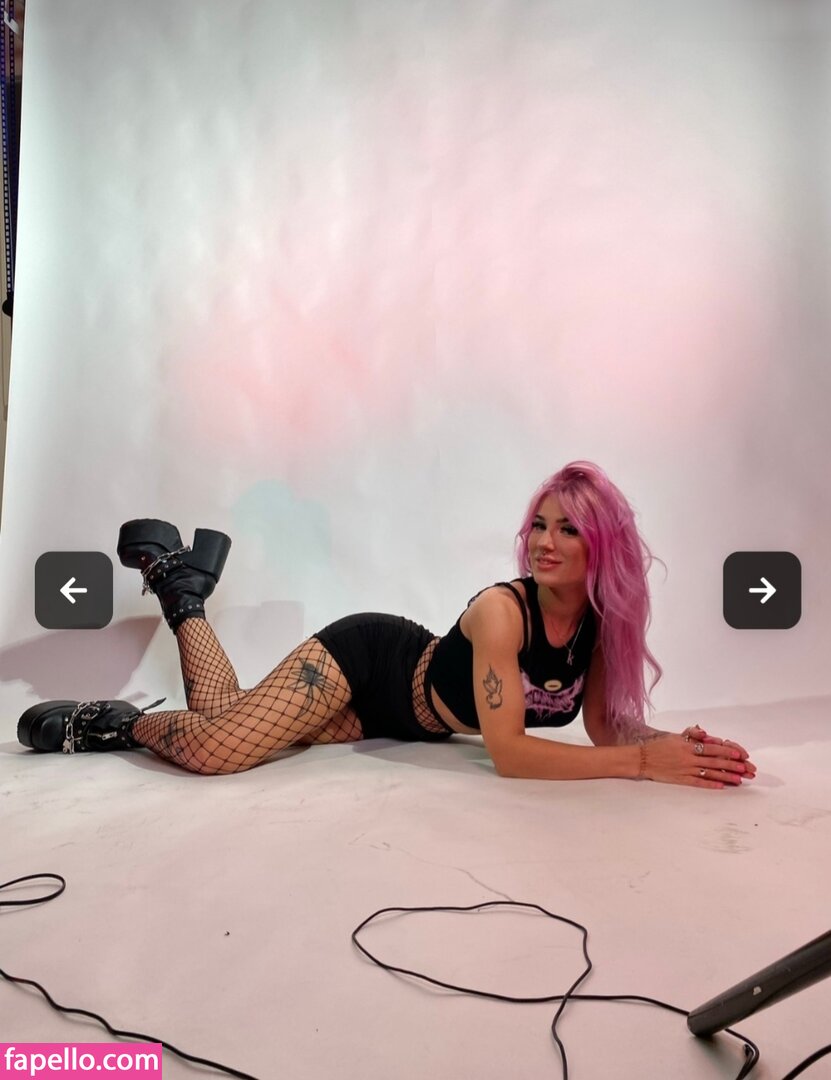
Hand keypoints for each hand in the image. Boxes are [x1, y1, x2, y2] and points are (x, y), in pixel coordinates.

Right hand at [640, 726, 756, 787]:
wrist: (642, 758)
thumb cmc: (659, 745)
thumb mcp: (675, 736)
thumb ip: (691, 733)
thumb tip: (706, 734)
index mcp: (687, 746)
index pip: (711, 748)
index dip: (726, 751)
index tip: (739, 754)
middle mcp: (688, 758)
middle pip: (714, 762)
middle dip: (731, 765)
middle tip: (744, 768)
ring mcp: (685, 770)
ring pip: (709, 773)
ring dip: (725, 776)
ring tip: (738, 780)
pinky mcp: (681, 779)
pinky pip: (698, 782)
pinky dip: (710, 784)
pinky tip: (720, 786)